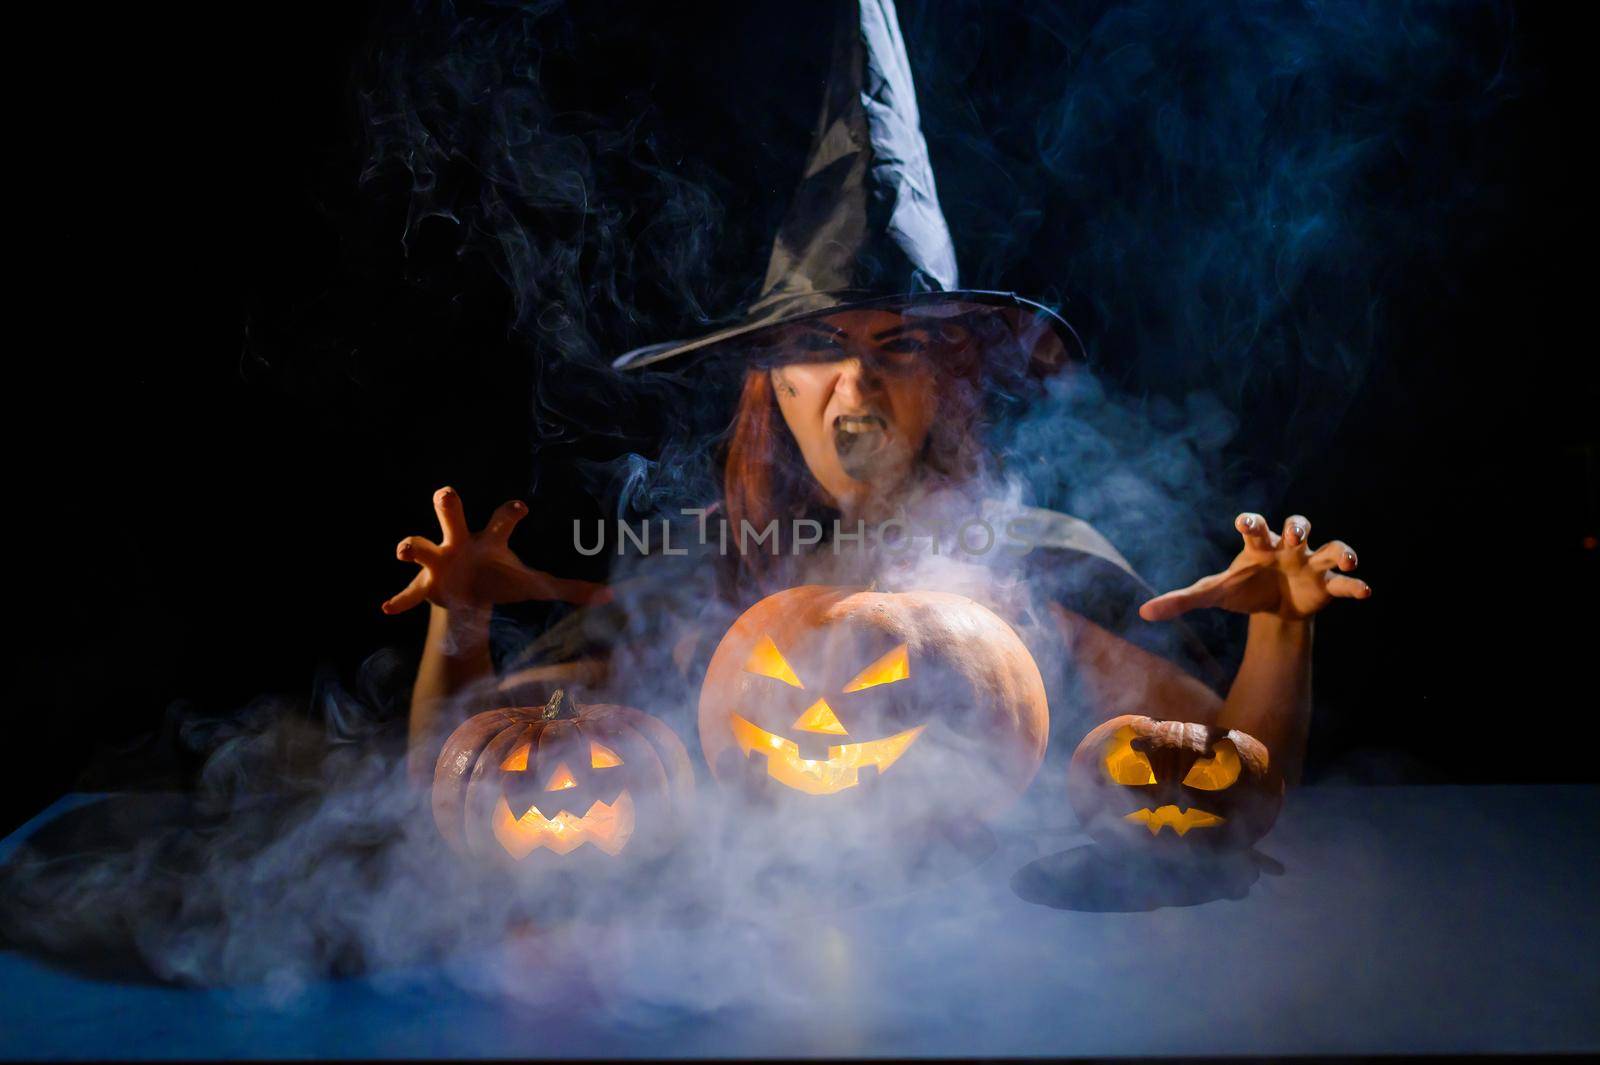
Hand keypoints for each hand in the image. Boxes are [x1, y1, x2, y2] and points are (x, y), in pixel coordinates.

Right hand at [382, 486, 610, 615]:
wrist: (467, 598)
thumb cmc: (501, 580)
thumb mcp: (534, 585)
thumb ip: (570, 589)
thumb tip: (610, 597)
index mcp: (490, 540)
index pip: (502, 519)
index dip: (511, 512)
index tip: (522, 507)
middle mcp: (461, 543)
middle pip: (452, 515)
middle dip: (448, 503)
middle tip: (447, 492)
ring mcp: (439, 562)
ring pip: (421, 546)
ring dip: (412, 546)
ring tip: (405, 548)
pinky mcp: (424, 586)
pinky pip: (409, 592)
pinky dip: (400, 599)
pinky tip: (387, 608)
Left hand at [1138, 512, 1370, 622]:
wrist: (1273, 606)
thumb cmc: (1242, 589)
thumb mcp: (1213, 594)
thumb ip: (1180, 601)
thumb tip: (1143, 614)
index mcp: (1258, 545)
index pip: (1255, 526)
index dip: (1252, 521)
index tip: (1245, 522)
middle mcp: (1288, 547)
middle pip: (1298, 525)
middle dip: (1298, 527)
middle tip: (1295, 536)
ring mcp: (1311, 563)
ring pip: (1330, 547)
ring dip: (1340, 550)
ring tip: (1345, 560)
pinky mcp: (1327, 584)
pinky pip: (1345, 582)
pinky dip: (1355, 584)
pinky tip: (1363, 590)